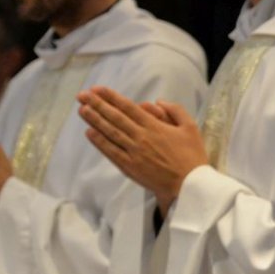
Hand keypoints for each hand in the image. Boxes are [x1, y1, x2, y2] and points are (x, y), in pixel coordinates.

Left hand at [78, 86, 206, 215]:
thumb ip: (175, 110)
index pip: (128, 107)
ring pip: (110, 133)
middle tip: (82, 96)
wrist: (189, 184)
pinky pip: (111, 152)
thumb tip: (158, 101)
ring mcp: (133, 152)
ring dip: (94, 120)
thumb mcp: (191, 127)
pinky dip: (99, 142)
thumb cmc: (192, 156)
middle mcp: (140, 137)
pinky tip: (90, 133)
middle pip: (115, 117)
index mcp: (154, 126)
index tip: (97, 89)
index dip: (111, 97)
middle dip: (97, 105)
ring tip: (82, 110)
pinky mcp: (130, 167)